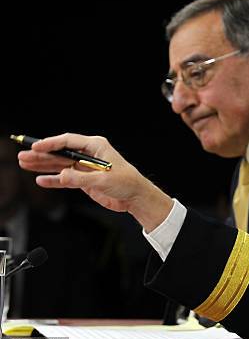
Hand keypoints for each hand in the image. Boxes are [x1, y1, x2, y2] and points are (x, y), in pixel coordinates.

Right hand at [18, 133, 172, 231]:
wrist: (136, 197)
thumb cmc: (127, 182)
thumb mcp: (104, 180)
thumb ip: (81, 178)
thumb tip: (62, 176)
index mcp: (96, 146)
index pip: (69, 141)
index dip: (51, 143)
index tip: (36, 147)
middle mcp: (89, 155)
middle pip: (60, 152)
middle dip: (42, 154)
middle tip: (23, 156)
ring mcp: (85, 167)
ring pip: (60, 164)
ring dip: (43, 165)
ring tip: (25, 164)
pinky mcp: (84, 180)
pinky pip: (64, 178)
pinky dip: (53, 179)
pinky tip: (41, 180)